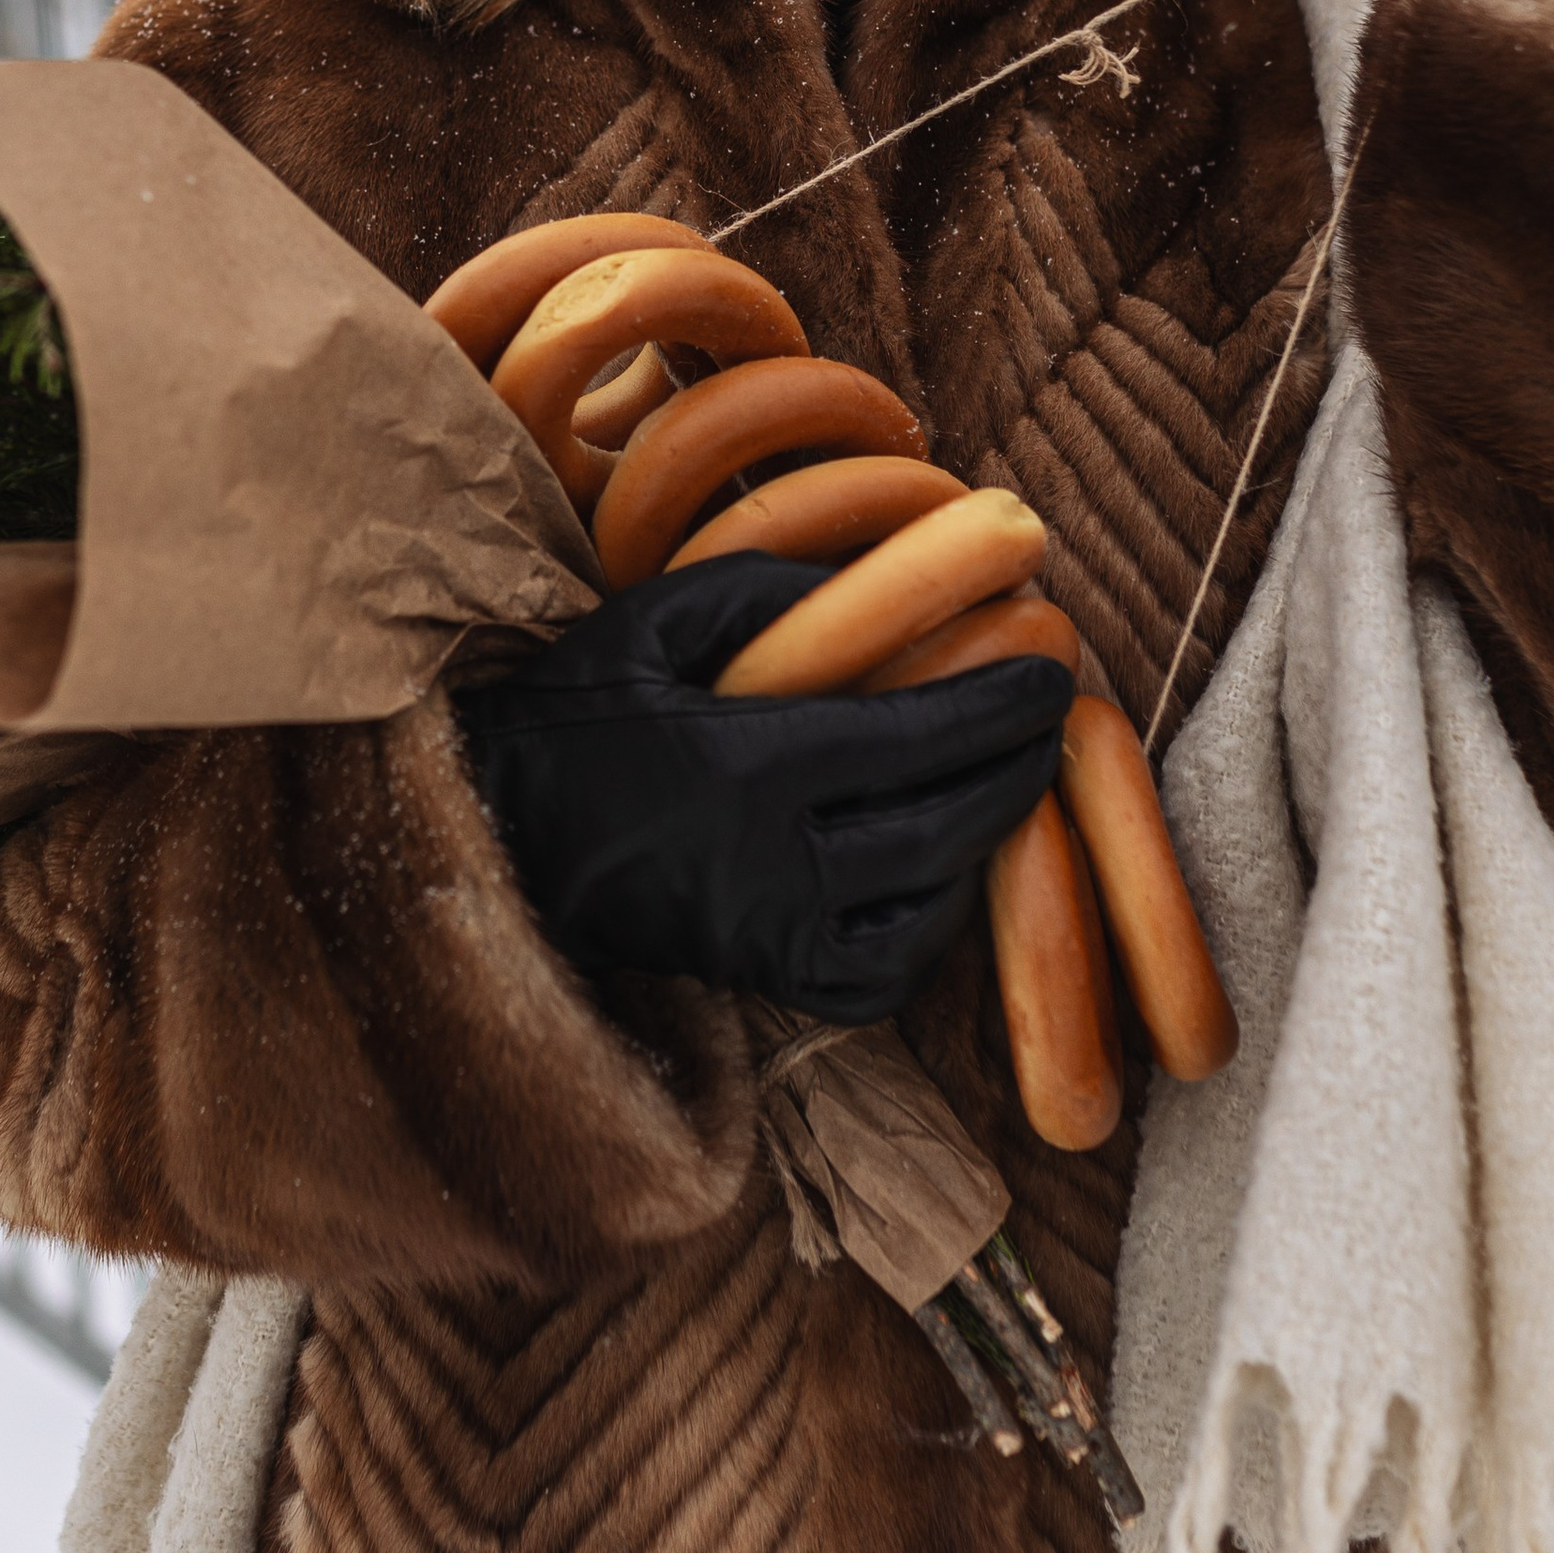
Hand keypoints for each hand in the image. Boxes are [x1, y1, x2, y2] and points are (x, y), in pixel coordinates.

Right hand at [456, 552, 1070, 1026]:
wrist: (499, 842)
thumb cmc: (572, 722)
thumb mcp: (647, 624)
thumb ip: (755, 588)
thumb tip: (867, 572)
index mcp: (750, 764)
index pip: (917, 738)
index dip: (1000, 707)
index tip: (1054, 671)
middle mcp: (773, 862)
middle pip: (943, 824)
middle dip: (1016, 770)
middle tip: (1051, 724)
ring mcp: (771, 933)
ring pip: (926, 907)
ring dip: (984, 848)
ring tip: (1008, 788)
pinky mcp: (762, 979)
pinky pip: (880, 978)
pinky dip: (928, 934)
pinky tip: (938, 877)